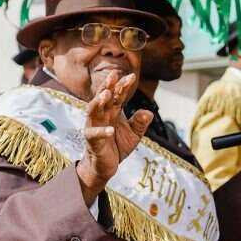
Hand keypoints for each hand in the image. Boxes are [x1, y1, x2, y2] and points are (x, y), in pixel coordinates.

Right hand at [75, 72, 152, 204]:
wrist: (106, 166)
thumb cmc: (118, 146)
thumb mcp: (134, 134)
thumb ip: (140, 123)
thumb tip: (148, 113)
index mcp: (112, 111)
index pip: (118, 95)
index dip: (123, 86)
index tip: (132, 76)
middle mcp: (102, 116)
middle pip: (103, 97)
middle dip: (108, 86)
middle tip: (114, 74)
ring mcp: (95, 127)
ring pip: (93, 110)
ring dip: (99, 101)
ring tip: (107, 94)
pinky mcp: (91, 141)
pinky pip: (94, 134)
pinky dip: (102, 131)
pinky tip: (111, 130)